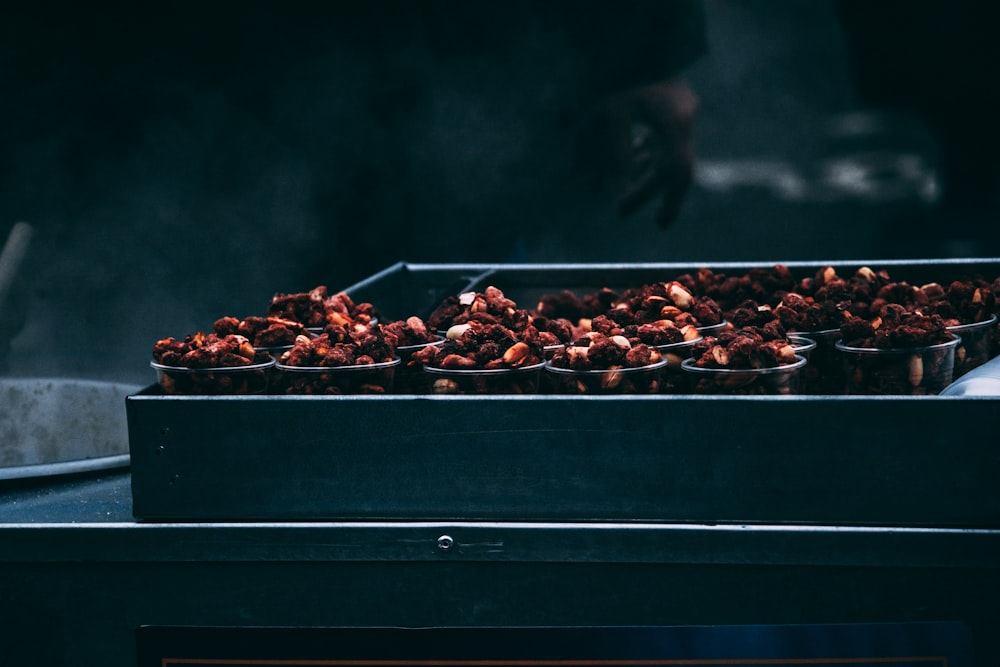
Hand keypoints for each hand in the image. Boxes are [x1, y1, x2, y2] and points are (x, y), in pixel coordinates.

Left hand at [604, 78, 699, 226]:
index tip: (659, 225)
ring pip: (665, 151)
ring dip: (643, 172)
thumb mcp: (611, 113)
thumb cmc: (618, 70)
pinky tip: (631, 159)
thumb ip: (616, 153)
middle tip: (620, 211)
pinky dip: (645, 151)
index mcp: (675, 121)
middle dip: (644, 189)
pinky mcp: (670, 101)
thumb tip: (616, 191)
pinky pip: (661, 136)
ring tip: (621, 192)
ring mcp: (679, 108)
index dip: (670, 202)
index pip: (678, 172)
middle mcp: (683, 116)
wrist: (632, 33)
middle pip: (670, 165)